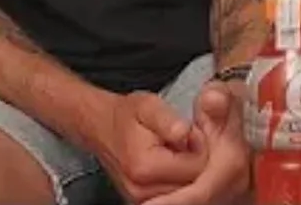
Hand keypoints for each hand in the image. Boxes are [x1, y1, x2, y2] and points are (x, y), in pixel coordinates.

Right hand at [90, 91, 209, 202]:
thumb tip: (185, 133)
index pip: (197, 167)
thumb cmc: (126, 115)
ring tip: (173, 151)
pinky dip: (175, 179)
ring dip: (185, 171)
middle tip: (183, 142)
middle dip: (194, 161)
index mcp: (145, 167)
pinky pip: (172, 194)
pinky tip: (168, 163)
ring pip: (184, 190)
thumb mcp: (148, 106)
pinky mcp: (141, 202)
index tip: (189, 134)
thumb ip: (168, 120)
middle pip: (192, 183)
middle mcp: (141, 190)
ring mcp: (140, 200)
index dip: (200, 146)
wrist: (101, 126)